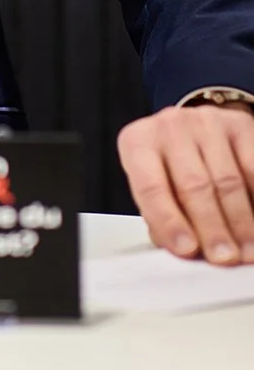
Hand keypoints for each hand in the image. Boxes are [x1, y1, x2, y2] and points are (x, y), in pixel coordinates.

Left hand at [117, 103, 253, 263]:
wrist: (195, 129)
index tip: (186, 249)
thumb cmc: (170, 168)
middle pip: (194, 185)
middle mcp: (170, 127)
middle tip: (224, 258)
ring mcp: (206, 123)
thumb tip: (186, 252)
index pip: (150, 187)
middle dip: (211, 227)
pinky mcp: (238, 125)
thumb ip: (162, 218)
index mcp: (139, 143)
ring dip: (240, 222)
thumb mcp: (156, 186)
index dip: (168, 220)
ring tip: (247, 251)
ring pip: (227, 180)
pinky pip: (252, 168)